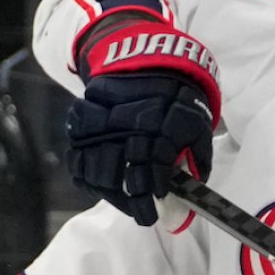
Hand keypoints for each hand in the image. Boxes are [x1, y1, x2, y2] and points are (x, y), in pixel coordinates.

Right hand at [66, 13, 220, 225]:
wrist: (147, 59)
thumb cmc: (178, 97)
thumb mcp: (197, 122)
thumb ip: (197, 155)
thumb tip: (195, 186)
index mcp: (158, 126)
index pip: (152, 169)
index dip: (153, 192)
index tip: (156, 208)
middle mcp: (125, 125)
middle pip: (122, 174)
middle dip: (134, 202)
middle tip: (143, 216)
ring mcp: (100, 122)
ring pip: (95, 168)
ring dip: (110, 192)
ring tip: (125, 202)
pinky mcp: (81, 119)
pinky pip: (76, 155)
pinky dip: (86, 174)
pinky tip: (101, 184)